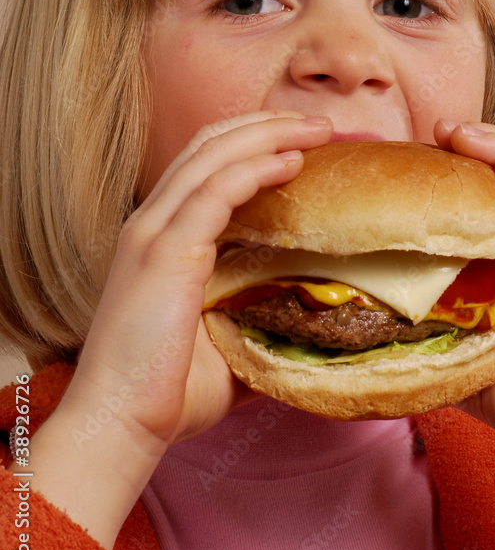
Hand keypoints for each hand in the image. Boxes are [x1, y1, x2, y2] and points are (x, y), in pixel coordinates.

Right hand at [65, 110, 332, 458]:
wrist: (119, 425)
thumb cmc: (169, 392)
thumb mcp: (225, 340)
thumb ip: (260, 317)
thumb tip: (312, 321)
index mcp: (162, 236)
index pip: (207, 163)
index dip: (254, 142)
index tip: (305, 142)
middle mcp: (153, 222)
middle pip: (211, 144)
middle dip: (268, 124)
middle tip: (321, 124)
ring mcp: (154, 233)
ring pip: (214, 155)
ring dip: (270, 134)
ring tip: (319, 130)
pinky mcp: (166, 252)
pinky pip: (215, 192)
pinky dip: (255, 169)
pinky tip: (291, 163)